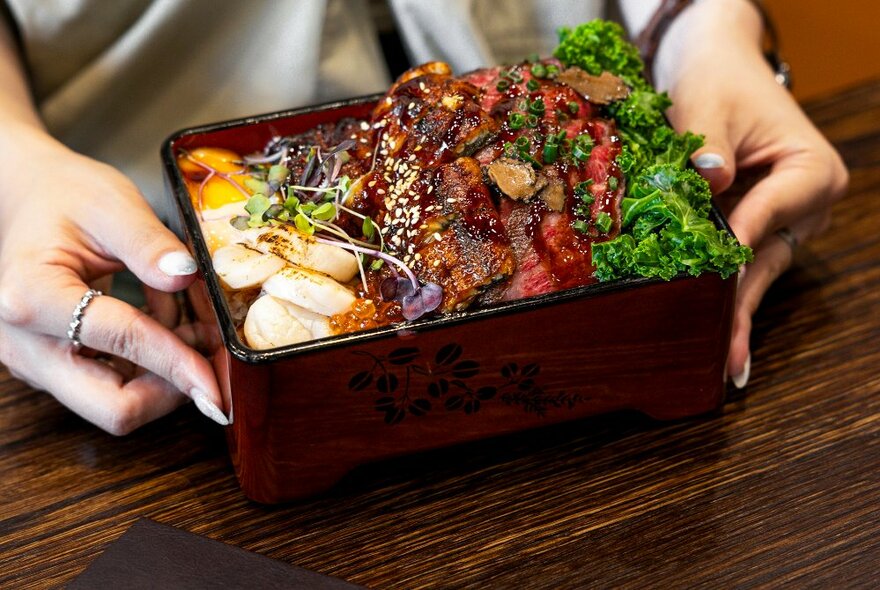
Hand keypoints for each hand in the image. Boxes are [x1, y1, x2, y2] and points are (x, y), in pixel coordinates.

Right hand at [0, 129, 226, 433]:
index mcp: (33, 296)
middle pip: (114, 407)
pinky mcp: (55, 367)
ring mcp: (38, 363)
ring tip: (197, 328)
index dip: (180, 363)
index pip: (123, 342)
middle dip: (176, 388)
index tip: (221, 379)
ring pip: (117, 405)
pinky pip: (113, 388)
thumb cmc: (64, 196)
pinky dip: (154, 369)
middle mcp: (27, 344)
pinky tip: (174, 329)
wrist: (25, 200)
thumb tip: (188, 277)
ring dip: (169, 378)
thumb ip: (150, 243)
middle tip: (217, 357)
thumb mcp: (111, 204)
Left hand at [654, 0, 847, 386]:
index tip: (718, 279)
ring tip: (721, 364)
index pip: (771, 213)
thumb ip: (707, 145)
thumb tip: (708, 181)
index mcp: (812, 172)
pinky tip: (714, 341)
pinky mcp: (756, 231)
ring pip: (754, 273)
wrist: (719, 71)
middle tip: (727, 359)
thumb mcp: (709, 105)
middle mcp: (808, 206)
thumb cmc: (719, 82)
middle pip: (767, 259)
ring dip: (730, 314)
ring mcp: (784, 223)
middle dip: (741, 308)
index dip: (739, 243)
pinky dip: (721, 297)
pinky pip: (739, 268)